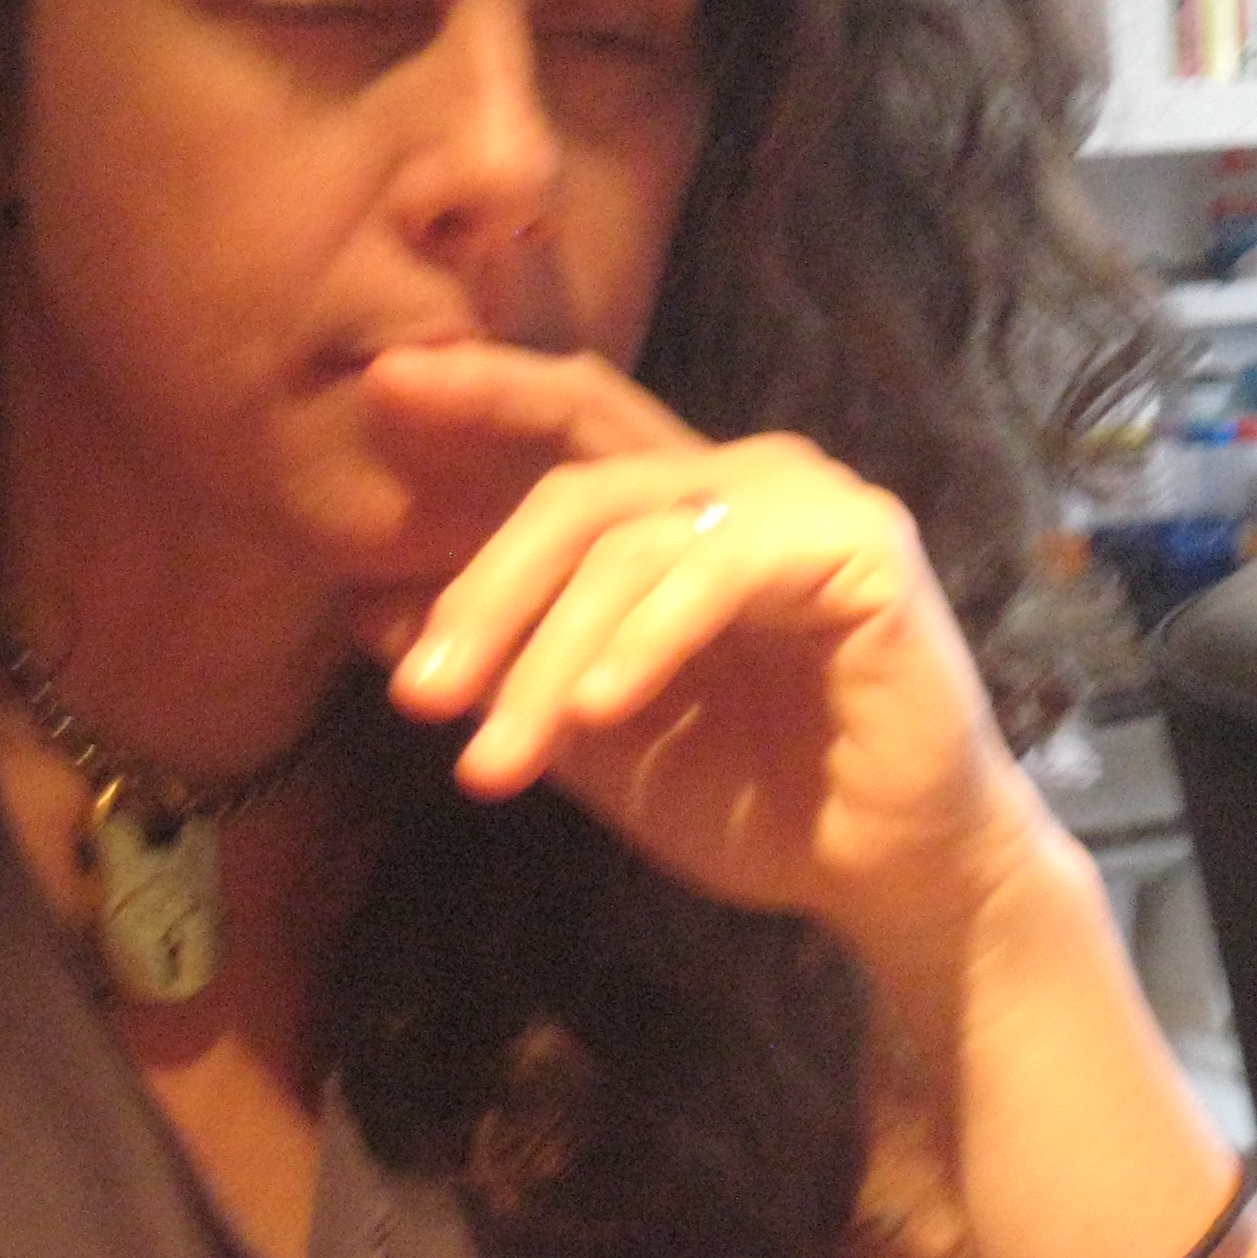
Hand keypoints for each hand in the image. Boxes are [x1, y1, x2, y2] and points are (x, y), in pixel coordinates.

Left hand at [365, 342, 1043, 950]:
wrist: (892, 871)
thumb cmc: (758, 798)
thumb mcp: (594, 737)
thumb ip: (504, 670)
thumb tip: (364, 607)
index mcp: (683, 507)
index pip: (576, 418)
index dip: (486, 390)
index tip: (379, 386)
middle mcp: (745, 480)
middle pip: (582, 483)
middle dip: (484, 583)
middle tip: (417, 692)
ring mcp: (808, 503)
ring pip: (633, 541)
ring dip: (545, 651)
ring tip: (493, 759)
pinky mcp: (860, 546)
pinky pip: (719, 570)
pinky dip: (644, 639)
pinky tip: (596, 707)